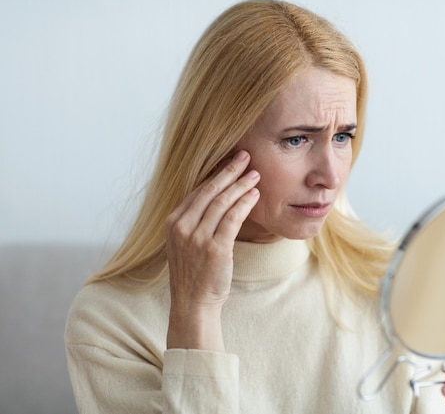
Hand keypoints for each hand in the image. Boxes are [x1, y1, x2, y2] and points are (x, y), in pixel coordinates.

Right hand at [165, 150, 259, 350]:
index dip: (216, 174)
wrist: (192, 303)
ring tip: (255, 174)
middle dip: (229, 170)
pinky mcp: (214, 248)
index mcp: (173, 222)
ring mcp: (197, 237)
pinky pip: (232, 218)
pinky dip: (245, 203)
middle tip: (246, 156)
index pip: (197, 190)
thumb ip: (195, 221)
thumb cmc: (193, 273)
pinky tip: (255, 194)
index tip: (230, 162)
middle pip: (210, 190)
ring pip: (222, 201)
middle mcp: (182, 226)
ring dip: (241, 184)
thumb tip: (216, 198)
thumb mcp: (185, 243)